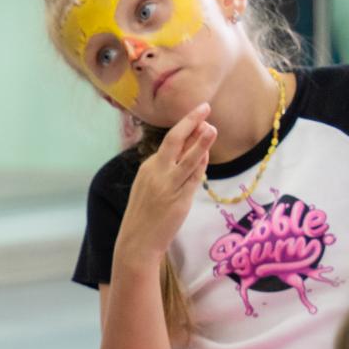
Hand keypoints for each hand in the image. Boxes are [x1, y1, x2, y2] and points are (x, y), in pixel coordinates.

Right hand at [116, 105, 216, 266]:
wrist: (136, 241)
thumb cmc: (144, 215)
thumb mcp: (150, 187)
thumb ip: (167, 170)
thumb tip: (190, 152)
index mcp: (148, 167)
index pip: (170, 143)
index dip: (186, 127)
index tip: (198, 115)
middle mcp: (157, 173)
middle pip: (174, 141)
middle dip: (190, 122)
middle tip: (204, 108)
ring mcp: (168, 185)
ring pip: (187, 158)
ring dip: (201, 142)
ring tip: (212, 127)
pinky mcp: (179, 199)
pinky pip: (193, 178)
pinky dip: (202, 164)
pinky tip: (208, 153)